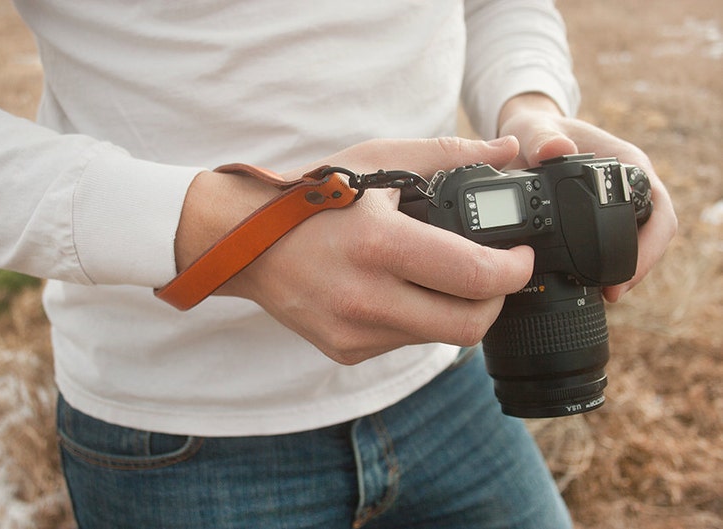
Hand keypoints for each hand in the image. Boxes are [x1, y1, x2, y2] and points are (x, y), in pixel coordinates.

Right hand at [176, 137, 534, 363]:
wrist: (243, 241)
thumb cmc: (310, 196)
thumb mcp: (377, 161)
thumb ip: (449, 153)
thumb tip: (508, 150)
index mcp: (379, 245)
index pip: (476, 278)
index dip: (514, 270)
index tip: (519, 255)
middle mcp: (366, 298)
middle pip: (470, 326)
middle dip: (497, 299)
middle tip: (495, 274)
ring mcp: (353, 332)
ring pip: (439, 337)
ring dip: (456, 308)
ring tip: (440, 274)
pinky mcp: (345, 349)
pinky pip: (405, 343)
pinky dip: (418, 318)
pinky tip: (399, 290)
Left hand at [498, 93, 677, 301]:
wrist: (529, 135)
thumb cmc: (536, 131)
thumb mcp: (533, 131)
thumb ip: (542, 139)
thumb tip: (557, 150)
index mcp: (626, 163)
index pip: (657, 208)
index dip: (649, 244)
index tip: (627, 272)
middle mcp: (628, 184)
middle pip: (652, 232)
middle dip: (639, 266)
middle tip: (612, 294)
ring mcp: (617, 202)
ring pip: (636, 242)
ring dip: (625, 269)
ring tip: (602, 294)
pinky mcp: (601, 216)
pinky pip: (615, 244)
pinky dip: (607, 265)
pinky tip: (588, 285)